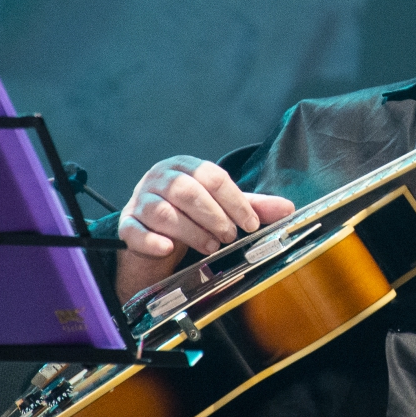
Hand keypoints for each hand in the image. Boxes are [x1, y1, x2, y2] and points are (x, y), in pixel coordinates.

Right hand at [115, 155, 294, 302]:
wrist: (153, 231)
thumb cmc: (191, 213)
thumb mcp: (222, 206)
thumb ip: (251, 206)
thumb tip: (289, 209)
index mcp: (186, 167)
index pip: (212, 176)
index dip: (235, 201)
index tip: (251, 223)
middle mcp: (160, 178)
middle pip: (186, 191)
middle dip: (213, 215)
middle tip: (230, 236)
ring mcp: (140, 200)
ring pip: (162, 212)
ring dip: (190, 231)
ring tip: (211, 246)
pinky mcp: (126, 225)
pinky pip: (134, 231)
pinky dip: (151, 241)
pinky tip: (168, 249)